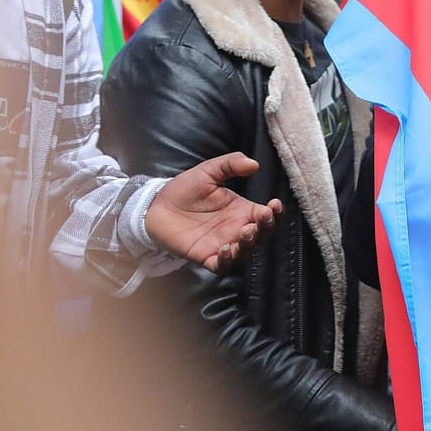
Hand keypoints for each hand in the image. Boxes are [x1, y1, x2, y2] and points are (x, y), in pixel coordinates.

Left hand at [144, 153, 284, 272]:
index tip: (274, 204)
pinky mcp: (204, 256)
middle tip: (261, 219)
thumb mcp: (208, 171)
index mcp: (241, 210)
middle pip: (261, 235)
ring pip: (245, 252)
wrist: (155, 206)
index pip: (267, 215)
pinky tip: (225, 249)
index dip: (275, 213)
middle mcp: (235, 229)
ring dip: (250, 245)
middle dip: (266, 229)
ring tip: (245, 232)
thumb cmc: (184, 189)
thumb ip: (231, 164)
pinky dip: (227, 261)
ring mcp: (221, 244)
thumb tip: (254, 164)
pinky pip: (221, 266)